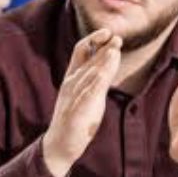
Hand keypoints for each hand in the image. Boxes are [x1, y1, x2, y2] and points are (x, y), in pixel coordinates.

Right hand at [41, 28, 120, 176]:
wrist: (60, 144)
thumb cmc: (76, 116)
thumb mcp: (91, 92)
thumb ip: (101, 74)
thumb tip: (112, 53)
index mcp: (72, 76)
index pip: (80, 49)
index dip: (94, 38)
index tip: (108, 32)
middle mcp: (70, 83)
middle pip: (85, 59)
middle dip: (101, 47)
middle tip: (117, 37)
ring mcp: (71, 97)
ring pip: (87, 74)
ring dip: (100, 62)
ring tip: (113, 50)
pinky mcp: (75, 113)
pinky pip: (85, 96)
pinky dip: (94, 84)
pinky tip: (102, 75)